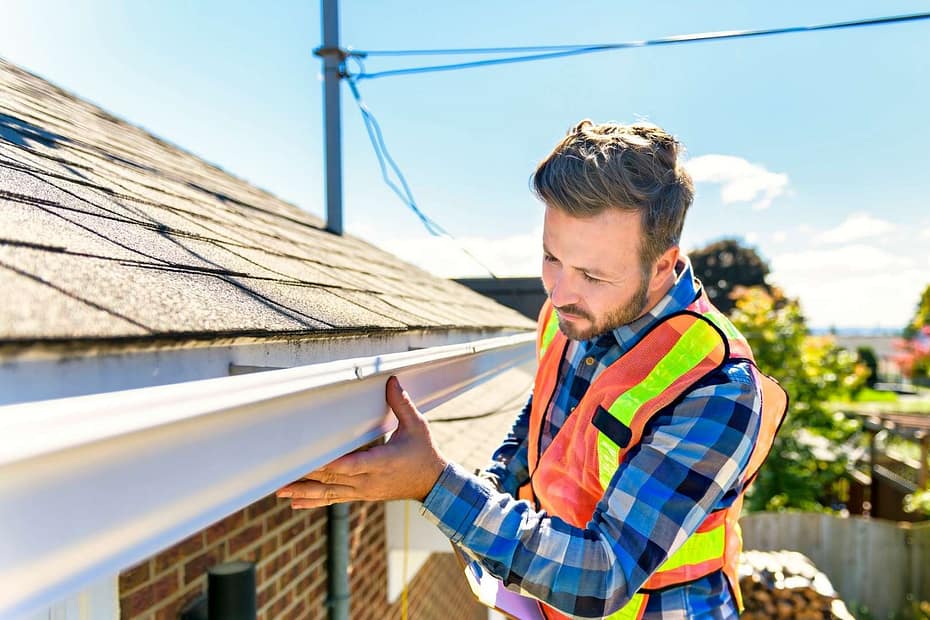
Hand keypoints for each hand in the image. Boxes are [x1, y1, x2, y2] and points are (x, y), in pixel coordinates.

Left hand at [276, 376, 447, 507]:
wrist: (432, 484)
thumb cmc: (424, 453)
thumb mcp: (418, 426)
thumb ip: (401, 404)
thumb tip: (391, 381)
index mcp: (383, 462)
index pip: (352, 464)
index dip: (331, 464)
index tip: (311, 462)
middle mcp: (369, 480)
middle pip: (333, 478)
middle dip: (307, 476)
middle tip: (281, 474)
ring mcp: (364, 490)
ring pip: (330, 492)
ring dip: (305, 492)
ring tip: (281, 491)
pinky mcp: (361, 495)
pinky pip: (335, 499)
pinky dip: (315, 501)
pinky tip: (296, 504)